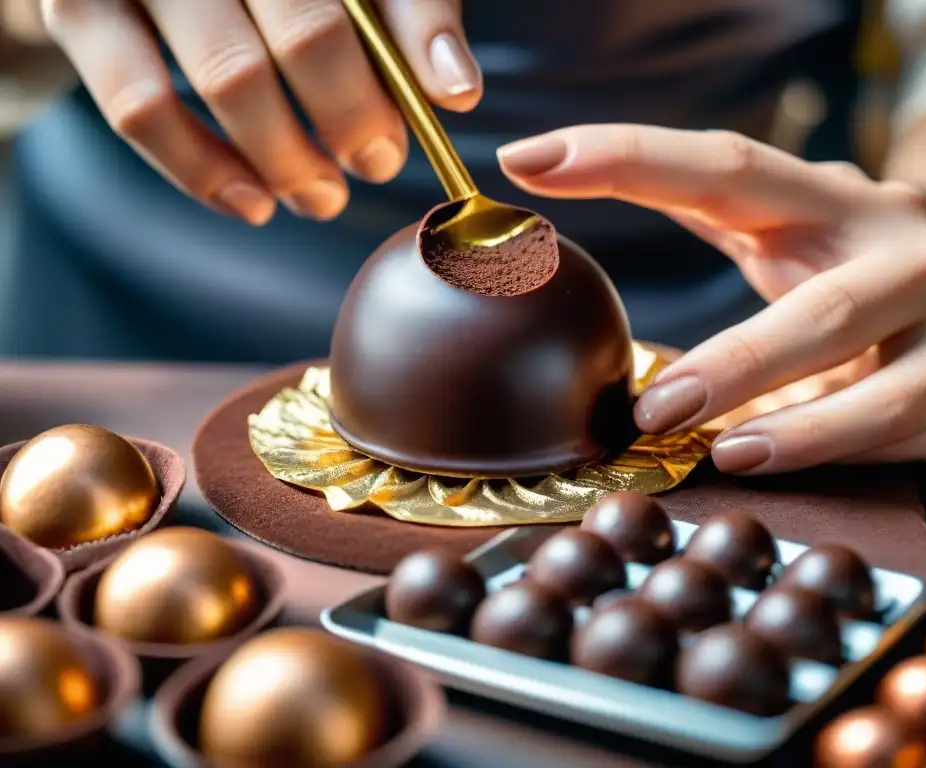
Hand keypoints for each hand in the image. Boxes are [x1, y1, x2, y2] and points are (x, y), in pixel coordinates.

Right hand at [42, 0, 478, 224]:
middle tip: (376, 163)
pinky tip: (252, 203)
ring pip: (233, 78)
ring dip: (289, 160)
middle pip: (310, 30)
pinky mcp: (76, 9)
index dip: (420, 41)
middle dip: (355, 117)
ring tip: (320, 198)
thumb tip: (455, 89)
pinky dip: (206, 173)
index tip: (446, 104)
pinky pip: (143, 109)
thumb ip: (401, 17)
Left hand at [498, 125, 925, 473]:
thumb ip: (696, 211)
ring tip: (731, 454)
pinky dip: (850, 464)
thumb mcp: (769, 230)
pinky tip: (800, 469)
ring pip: (892, 397)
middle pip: (827, 311)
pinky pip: (913, 447)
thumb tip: (556, 184)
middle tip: (655, 409)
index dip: (628, 159)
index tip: (530, 160)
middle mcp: (911, 256)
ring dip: (806, 435)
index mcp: (834, 201)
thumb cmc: (826, 266)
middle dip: (739, 364)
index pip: (730, 168)